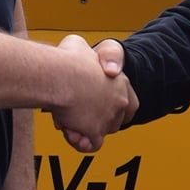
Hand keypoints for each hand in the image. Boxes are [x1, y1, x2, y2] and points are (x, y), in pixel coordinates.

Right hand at [47, 35, 137, 152]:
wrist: (60, 74)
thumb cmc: (67, 59)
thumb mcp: (78, 45)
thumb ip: (84, 56)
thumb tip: (85, 58)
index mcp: (120, 81)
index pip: (130, 104)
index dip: (117, 109)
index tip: (102, 110)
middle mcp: (119, 101)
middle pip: (115, 120)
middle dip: (97, 121)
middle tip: (77, 115)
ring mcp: (108, 117)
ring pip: (100, 133)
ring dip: (86, 131)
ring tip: (68, 122)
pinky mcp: (95, 131)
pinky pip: (91, 145)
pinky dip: (82, 143)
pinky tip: (70, 133)